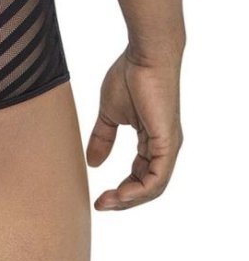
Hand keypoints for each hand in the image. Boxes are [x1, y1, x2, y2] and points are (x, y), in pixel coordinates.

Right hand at [86, 46, 183, 210]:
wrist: (145, 56)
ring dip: (130, 200)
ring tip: (108, 202)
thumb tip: (93, 162)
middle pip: (147, 187)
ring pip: (154, 187)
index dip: (121, 190)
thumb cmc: (129, 76)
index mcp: (153, 141)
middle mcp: (164, 147)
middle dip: (123, 201)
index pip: (140, 176)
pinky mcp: (168, 142)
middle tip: (100, 205)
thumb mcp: (110, 113)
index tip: (98, 197)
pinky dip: (140, 190)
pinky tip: (122, 195)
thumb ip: (103, 137)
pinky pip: (158, 178)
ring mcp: (168, 146)